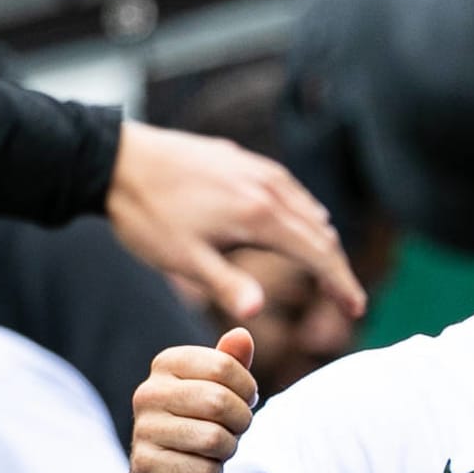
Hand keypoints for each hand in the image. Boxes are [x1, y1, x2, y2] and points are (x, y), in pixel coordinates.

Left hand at [107, 122, 366, 321]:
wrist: (117, 158)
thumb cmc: (147, 214)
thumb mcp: (183, 259)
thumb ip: (227, 285)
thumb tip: (256, 314)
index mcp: (260, 214)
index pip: (319, 253)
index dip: (342, 283)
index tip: (356, 307)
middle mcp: (269, 187)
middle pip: (321, 232)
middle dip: (337, 266)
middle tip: (345, 299)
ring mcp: (258, 169)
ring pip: (308, 208)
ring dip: (323, 240)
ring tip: (326, 268)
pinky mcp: (244, 160)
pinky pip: (290, 190)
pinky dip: (304, 215)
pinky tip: (294, 225)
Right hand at [127, 328, 256, 472]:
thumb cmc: (199, 421)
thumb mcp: (219, 388)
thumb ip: (231, 361)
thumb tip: (242, 334)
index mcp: (165, 363)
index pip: (223, 365)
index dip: (247, 388)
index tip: (245, 400)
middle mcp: (147, 392)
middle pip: (219, 401)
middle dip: (242, 420)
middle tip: (237, 428)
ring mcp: (143, 430)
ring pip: (214, 438)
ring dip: (229, 448)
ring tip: (219, 447)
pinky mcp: (146, 466)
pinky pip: (203, 469)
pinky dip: (214, 471)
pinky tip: (201, 467)